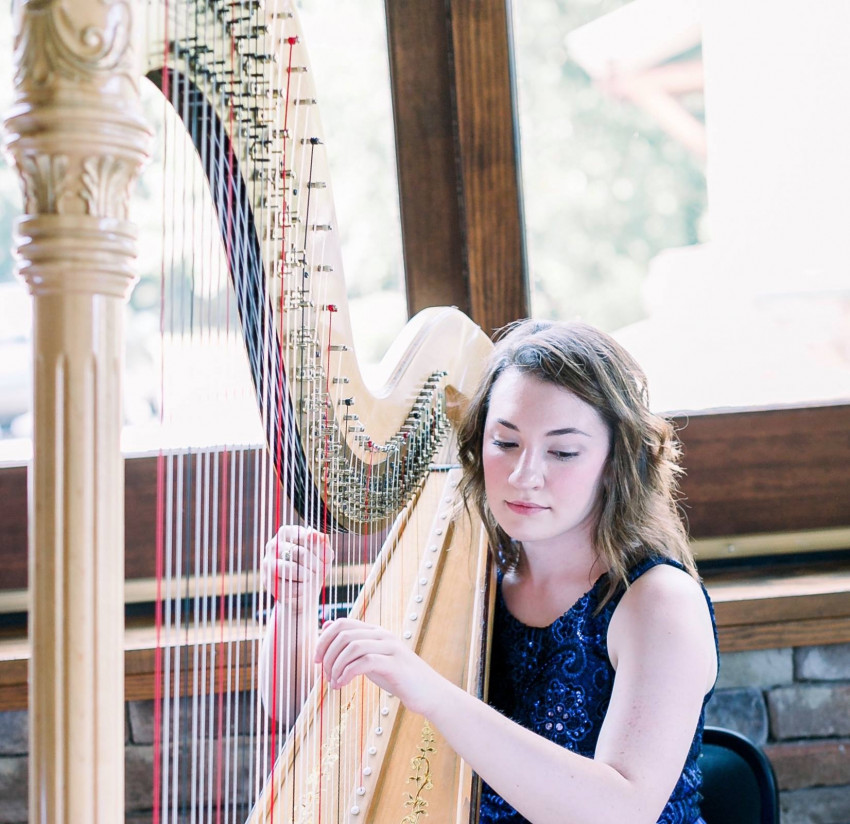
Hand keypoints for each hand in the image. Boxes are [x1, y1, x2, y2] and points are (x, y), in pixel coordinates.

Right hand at [262, 525, 333, 615]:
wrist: (303, 591)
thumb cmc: (313, 567)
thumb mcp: (322, 554)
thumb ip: (322, 543)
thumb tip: (318, 535)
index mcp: (286, 532)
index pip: (305, 536)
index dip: (319, 549)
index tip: (326, 557)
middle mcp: (273, 545)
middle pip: (299, 552)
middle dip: (315, 564)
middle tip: (321, 570)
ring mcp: (268, 563)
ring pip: (292, 568)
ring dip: (308, 576)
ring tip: (312, 578)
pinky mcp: (268, 581)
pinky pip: (288, 585)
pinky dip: (301, 588)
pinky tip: (304, 587)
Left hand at [314, 618, 441, 716]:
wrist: (429, 693)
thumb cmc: (399, 678)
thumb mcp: (373, 659)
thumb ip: (353, 646)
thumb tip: (327, 626)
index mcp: (376, 632)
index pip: (341, 623)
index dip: (323, 639)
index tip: (316, 660)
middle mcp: (382, 635)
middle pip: (344, 633)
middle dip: (327, 654)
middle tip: (324, 675)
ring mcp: (390, 648)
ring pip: (352, 646)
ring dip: (336, 666)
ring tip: (333, 683)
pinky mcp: (395, 665)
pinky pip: (364, 662)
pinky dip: (347, 673)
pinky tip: (343, 685)